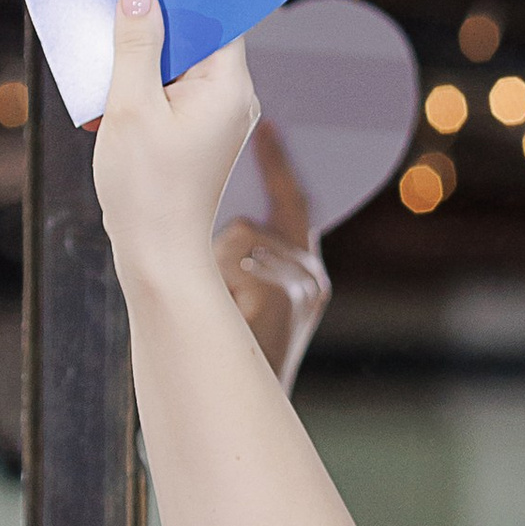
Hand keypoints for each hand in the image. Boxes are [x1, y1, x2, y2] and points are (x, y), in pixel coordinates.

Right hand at [91, 0, 258, 281]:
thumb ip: (135, 44)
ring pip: (180, 65)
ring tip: (109, 54)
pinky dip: (146, 86)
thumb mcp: (132, 106)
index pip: (218, 17)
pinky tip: (116, 94)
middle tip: (118, 3)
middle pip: (197, 38)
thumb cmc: (148, 187)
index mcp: (230, 86)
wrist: (158, 253)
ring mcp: (219, 118)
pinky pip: (174, 92)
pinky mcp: (199, 135)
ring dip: (144, 58)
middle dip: (156, 23)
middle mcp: (234, 99)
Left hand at [213, 116, 328, 380]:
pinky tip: (235, 309)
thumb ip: (237, 250)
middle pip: (265, 216)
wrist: (246, 398)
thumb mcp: (239, 287)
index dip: (278, 163)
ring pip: (246, 235)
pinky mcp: (293, 296)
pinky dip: (228, 278)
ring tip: (224, 304)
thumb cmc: (233, 341)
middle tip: (230, 199)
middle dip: (239, 223)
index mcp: (300, 263)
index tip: (267, 127)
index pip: (293, 200)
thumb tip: (213, 213)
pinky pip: (245, 259)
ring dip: (221, 263)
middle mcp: (311, 269)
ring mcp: (306, 283)